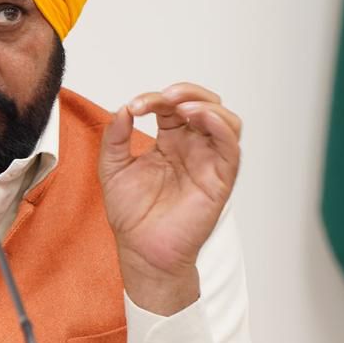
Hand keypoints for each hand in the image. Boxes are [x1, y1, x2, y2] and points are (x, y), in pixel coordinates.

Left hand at [98, 82, 241, 315]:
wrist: (141, 250)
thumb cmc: (132, 215)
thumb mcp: (112, 168)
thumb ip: (115, 137)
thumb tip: (122, 109)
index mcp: (169, 142)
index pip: (171, 107)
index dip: (155, 99)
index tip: (134, 107)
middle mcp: (193, 147)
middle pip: (203, 104)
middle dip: (186, 92)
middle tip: (164, 98)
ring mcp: (208, 161)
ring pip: (225, 120)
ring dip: (207, 105)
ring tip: (182, 106)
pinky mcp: (220, 178)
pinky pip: (231, 147)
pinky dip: (221, 126)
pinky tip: (202, 117)